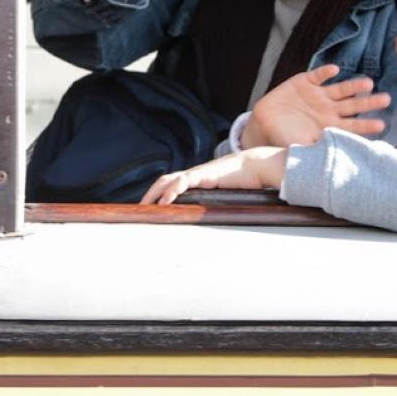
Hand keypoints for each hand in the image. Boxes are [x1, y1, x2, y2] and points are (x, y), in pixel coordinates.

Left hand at [140, 147, 287, 204]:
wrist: (257, 166)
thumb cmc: (245, 183)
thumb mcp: (226, 199)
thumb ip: (215, 208)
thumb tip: (214, 229)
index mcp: (196, 181)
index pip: (170, 185)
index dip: (158, 195)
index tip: (149, 210)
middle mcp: (193, 175)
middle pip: (163, 181)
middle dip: (149, 195)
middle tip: (139, 212)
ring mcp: (197, 173)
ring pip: (168, 180)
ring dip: (154, 193)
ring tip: (146, 207)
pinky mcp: (204, 174)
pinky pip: (183, 180)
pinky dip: (171, 190)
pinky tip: (164, 201)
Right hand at [243, 65, 391, 148]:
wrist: (264, 123)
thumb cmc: (284, 139)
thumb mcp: (300, 149)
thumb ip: (314, 153)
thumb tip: (330, 165)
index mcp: (331, 126)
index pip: (353, 126)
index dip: (366, 125)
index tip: (381, 125)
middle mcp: (329, 109)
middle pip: (354, 105)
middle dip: (369, 102)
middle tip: (386, 100)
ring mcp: (319, 95)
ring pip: (342, 89)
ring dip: (354, 86)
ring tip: (368, 83)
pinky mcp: (306, 81)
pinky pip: (318, 75)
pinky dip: (326, 73)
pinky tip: (334, 71)